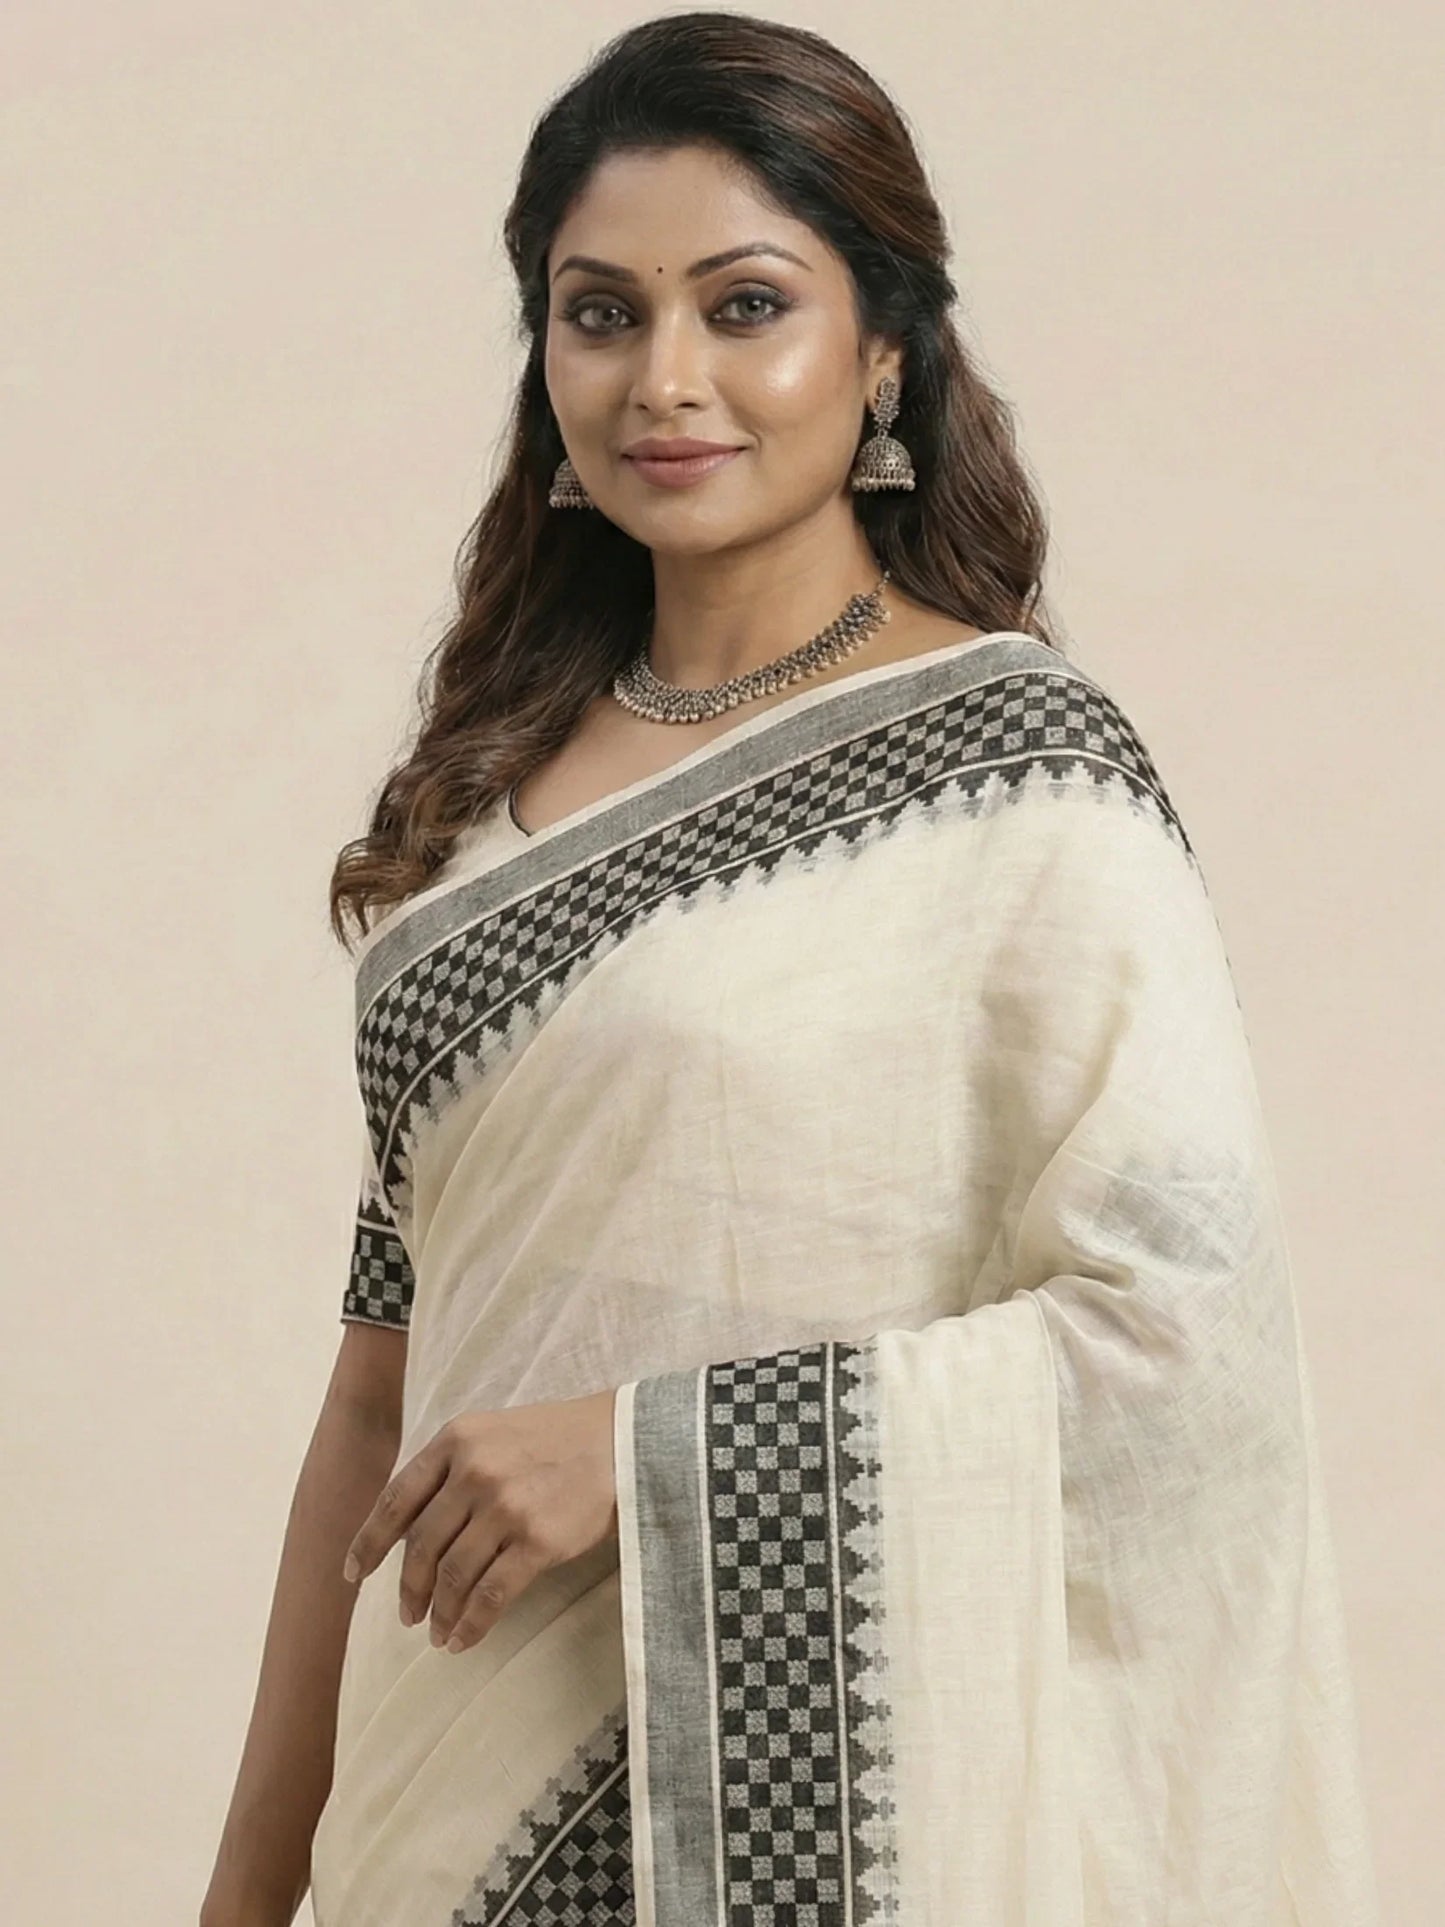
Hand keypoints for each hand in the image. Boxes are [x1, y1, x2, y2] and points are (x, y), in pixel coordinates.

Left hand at [342, 1387, 617, 1653]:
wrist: (622, 1440)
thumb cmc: (554, 1439)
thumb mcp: (492, 1434)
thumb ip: (450, 1470)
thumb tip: (407, 1530)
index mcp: (456, 1440)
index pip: (395, 1499)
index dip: (369, 1542)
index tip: (354, 1575)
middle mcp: (475, 1471)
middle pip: (422, 1546)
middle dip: (409, 1589)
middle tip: (407, 1616)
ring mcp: (505, 1506)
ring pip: (453, 1576)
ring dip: (439, 1614)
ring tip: (437, 1634)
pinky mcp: (537, 1540)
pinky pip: (490, 1595)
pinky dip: (471, 1625)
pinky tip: (463, 1640)